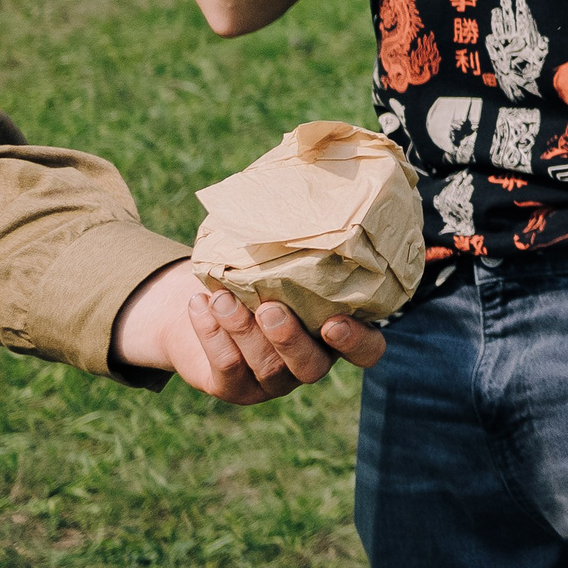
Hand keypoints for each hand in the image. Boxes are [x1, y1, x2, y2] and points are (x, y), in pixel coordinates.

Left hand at [111, 262, 383, 403]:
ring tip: (221, 297)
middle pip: (312, 367)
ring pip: (267, 368)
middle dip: (289, 340)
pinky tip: (200, 305)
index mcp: (335, 333)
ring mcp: (273, 382)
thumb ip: (301, 246)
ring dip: (241, 330)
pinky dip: (212, 335)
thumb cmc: (258, 274)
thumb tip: (313, 178)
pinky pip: (228, 369)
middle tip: (269, 309)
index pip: (366, 351)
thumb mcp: (283, 263)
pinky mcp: (236, 389)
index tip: (334, 322)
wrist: (209, 306)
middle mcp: (310, 361)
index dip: (356, 342)